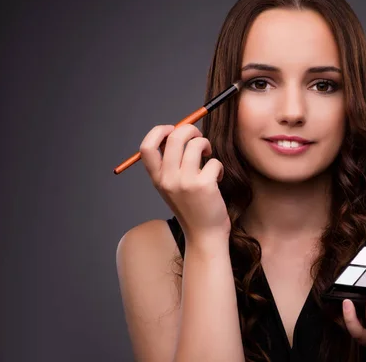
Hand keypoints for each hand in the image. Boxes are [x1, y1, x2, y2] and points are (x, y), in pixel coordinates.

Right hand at [139, 124, 230, 243]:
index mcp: (157, 178)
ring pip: (196, 144)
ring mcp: (185, 182)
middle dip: (190, 130)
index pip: (146, 146)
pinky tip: (217, 179)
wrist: (204, 236)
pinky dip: (218, 166)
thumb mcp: (173, 186)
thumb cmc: (192, 208)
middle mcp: (167, 179)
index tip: (173, 130)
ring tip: (209, 157)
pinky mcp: (204, 186)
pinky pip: (214, 161)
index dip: (159, 131)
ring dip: (206, 145)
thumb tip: (179, 131)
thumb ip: (171, 163)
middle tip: (199, 138)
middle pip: (174, 137)